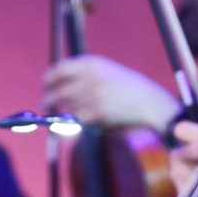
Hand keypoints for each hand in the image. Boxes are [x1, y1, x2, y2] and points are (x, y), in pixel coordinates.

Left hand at [42, 55, 180, 131]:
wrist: (152, 103)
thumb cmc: (130, 90)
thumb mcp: (108, 72)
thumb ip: (84, 76)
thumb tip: (57, 88)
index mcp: (92, 63)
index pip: (58, 70)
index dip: (47, 81)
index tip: (45, 89)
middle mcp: (90, 76)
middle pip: (56, 91)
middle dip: (48, 102)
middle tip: (46, 109)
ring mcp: (94, 93)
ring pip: (66, 107)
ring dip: (65, 116)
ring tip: (73, 119)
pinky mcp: (98, 111)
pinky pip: (73, 122)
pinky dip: (67, 129)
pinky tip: (67, 133)